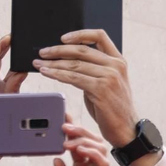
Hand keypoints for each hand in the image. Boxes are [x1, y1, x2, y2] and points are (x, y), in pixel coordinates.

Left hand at [34, 29, 138, 151]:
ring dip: (53, 63)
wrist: (126, 130)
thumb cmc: (113, 110)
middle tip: (43, 52)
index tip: (63, 38)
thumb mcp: (107, 84)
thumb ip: (94, 70)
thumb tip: (70, 61)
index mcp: (118, 61)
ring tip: (39, 64)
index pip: (99, 36)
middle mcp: (115, 66)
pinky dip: (57, 74)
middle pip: (82, 50)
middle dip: (58, 50)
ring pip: (75, 64)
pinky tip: (47, 73)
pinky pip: (73, 78)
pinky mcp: (101, 89)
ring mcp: (109, 77)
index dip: (79, 34)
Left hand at [51, 123, 124, 165]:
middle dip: (78, 130)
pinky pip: (102, 163)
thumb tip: (56, 159)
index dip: (72, 133)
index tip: (61, 120)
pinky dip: (92, 152)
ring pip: (99, 148)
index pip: (78, 147)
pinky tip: (79, 150)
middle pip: (91, 142)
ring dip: (84, 138)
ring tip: (68, 137)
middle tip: (63, 124)